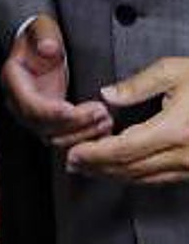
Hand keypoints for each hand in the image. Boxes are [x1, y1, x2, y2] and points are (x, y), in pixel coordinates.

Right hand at [3, 14, 110, 146]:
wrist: (42, 45)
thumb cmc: (41, 36)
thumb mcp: (43, 28)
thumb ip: (45, 36)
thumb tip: (48, 48)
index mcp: (13, 79)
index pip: (30, 105)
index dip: (52, 112)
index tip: (74, 109)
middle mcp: (19, 102)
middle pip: (44, 127)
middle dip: (75, 124)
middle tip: (100, 113)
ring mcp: (34, 115)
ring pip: (56, 139)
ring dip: (83, 134)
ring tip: (106, 119)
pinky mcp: (49, 122)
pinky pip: (65, 139)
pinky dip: (83, 138)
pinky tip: (101, 129)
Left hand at [66, 58, 188, 184]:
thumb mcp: (173, 71)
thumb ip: (137, 85)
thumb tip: (106, 95)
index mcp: (175, 130)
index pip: (125, 148)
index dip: (96, 153)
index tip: (74, 152)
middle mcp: (184, 155)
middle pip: (132, 168)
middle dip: (98, 167)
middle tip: (72, 163)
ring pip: (146, 177)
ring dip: (114, 175)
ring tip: (88, 168)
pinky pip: (161, 178)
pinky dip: (136, 175)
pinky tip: (120, 169)